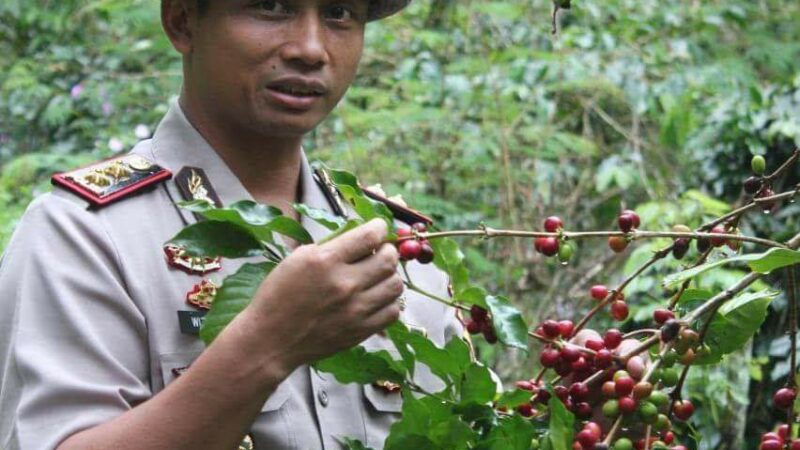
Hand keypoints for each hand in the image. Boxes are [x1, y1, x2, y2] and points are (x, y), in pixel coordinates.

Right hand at [241, 218, 402, 373]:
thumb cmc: (279, 295)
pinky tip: (376, 298)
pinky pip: (393, 311)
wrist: (271, 340)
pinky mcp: (361, 331)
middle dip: (388, 251)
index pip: (370, 236)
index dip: (379, 228)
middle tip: (379, 253)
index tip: (379, 228)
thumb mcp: (298, 259)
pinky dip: (389, 302)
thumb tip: (361, 237)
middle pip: (389, 260)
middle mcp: (344, 284)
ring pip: (396, 285)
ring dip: (390, 276)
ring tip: (378, 276)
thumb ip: (331, 246)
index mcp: (325, 261)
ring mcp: (355, 310)